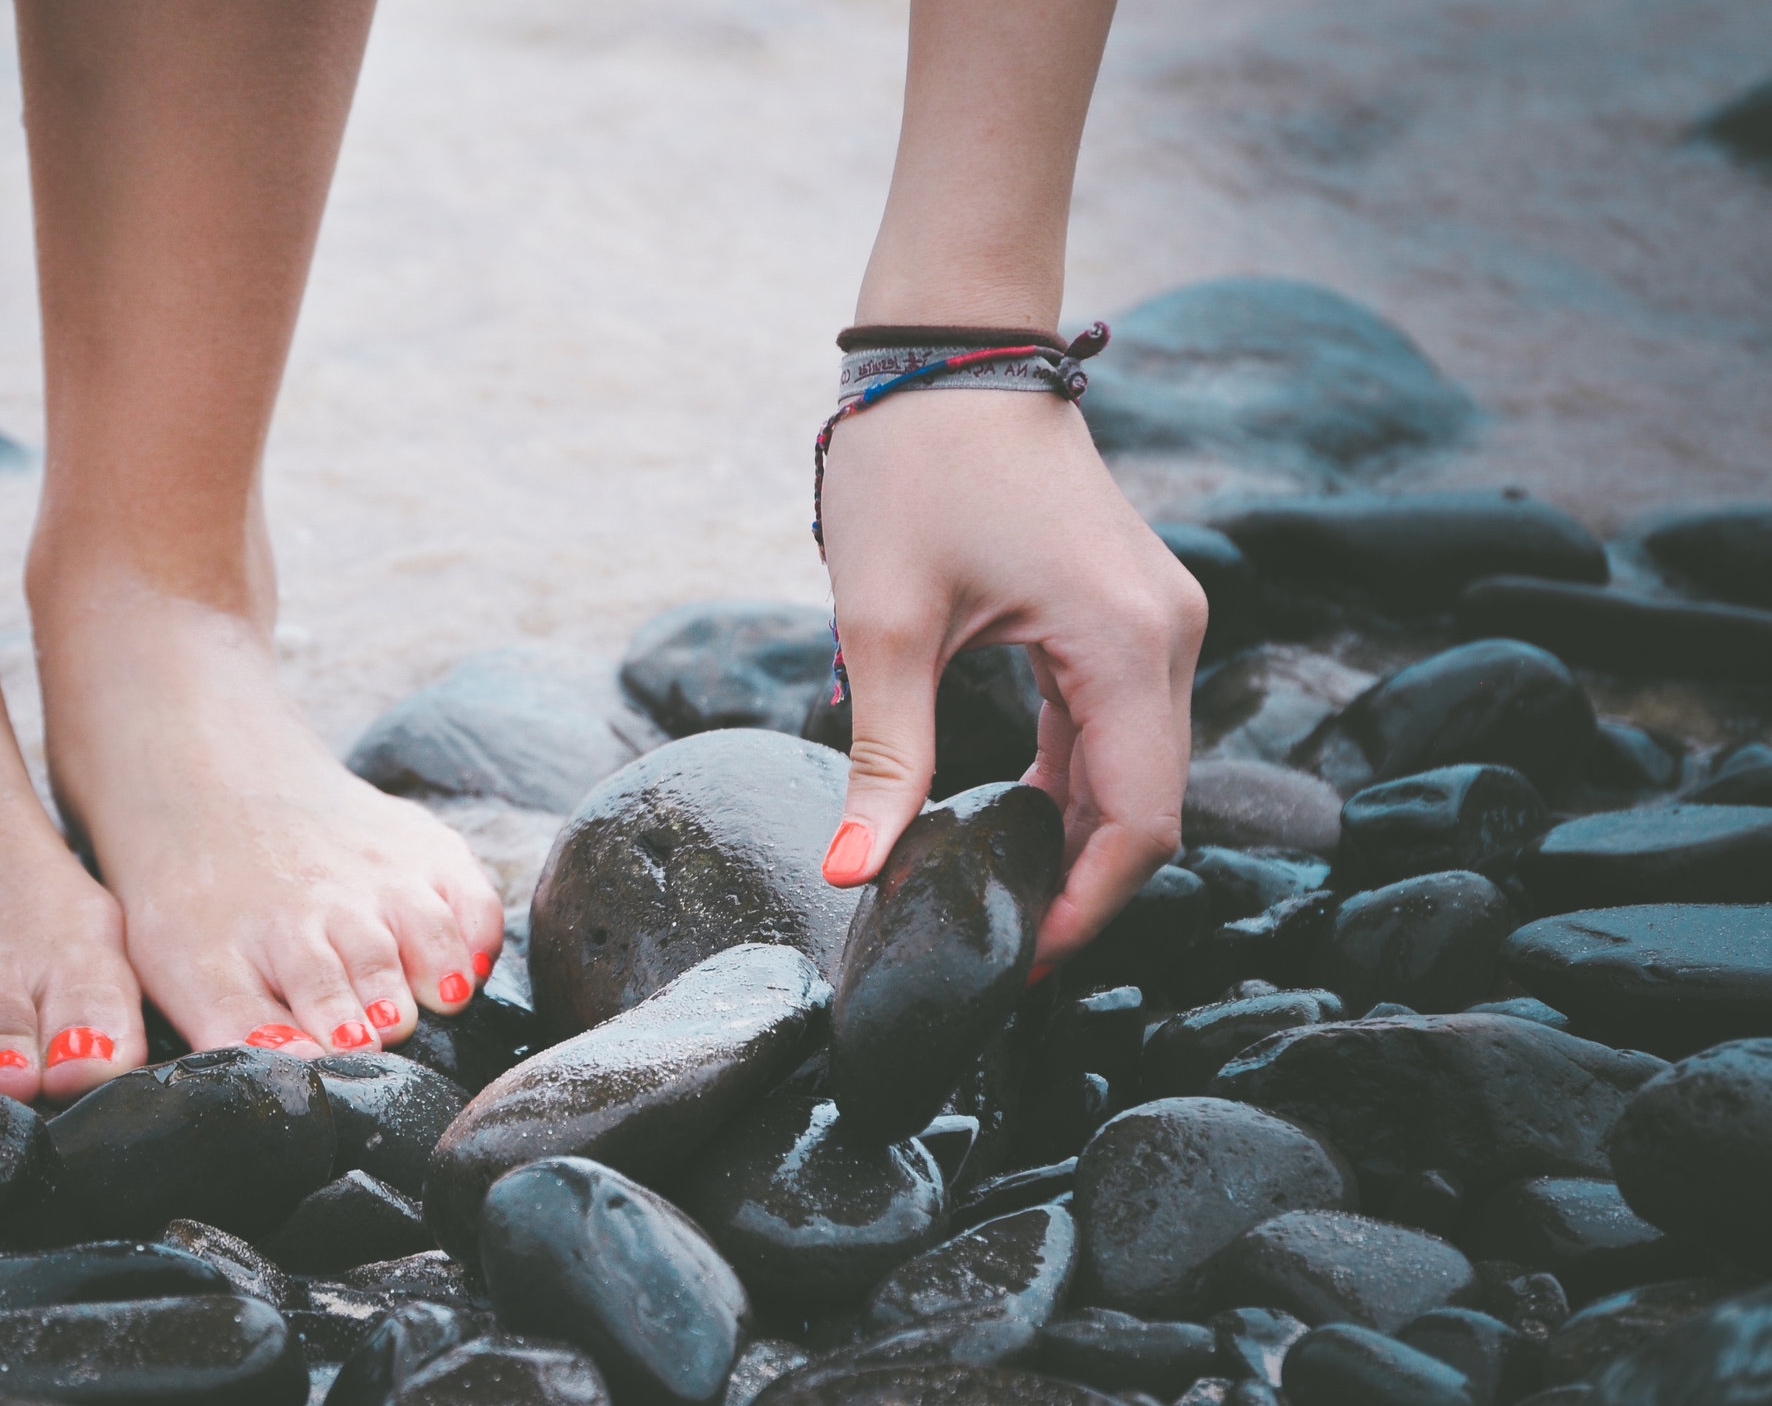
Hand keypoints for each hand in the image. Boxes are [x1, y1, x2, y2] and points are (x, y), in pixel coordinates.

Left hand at [814, 385, 1205, 966]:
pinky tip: (1014, 825)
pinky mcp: (1128, 609)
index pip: (1139, 823)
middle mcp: (1167, 634)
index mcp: (1125, 643)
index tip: (1015, 964)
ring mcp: (1157, 617)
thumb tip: (853, 874)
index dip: (1084, 909)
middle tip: (994, 948)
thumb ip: (884, 760)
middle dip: (1080, 886)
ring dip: (1076, 837)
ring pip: (1137, 770)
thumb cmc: (912, 465)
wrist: (948, 346)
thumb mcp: (885, 625)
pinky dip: (1074, 781)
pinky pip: (1116, 724)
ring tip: (997, 900)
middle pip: (1149, 806)